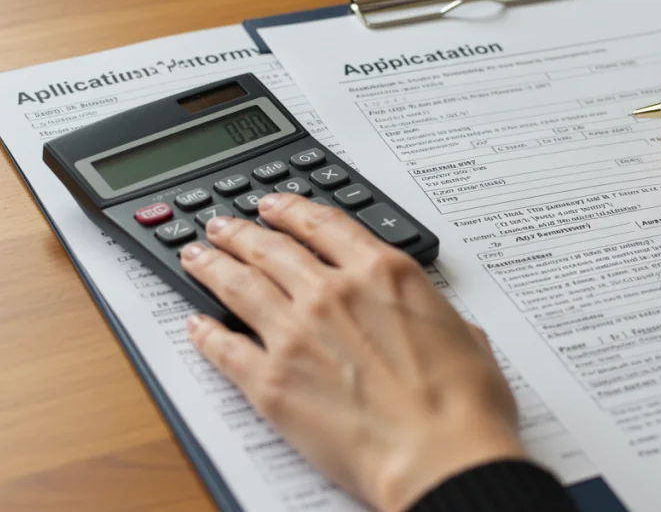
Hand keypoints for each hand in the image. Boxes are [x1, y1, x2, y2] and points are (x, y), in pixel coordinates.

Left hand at [178, 194, 523, 511]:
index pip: (323, 224)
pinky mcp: (270, 382)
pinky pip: (224, 348)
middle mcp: (333, 292)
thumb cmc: (462, 404)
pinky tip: (194, 324)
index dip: (291, 209)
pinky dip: (205, 333)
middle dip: (241, 232)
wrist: (439, 456)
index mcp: (383, 273)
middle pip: (272, 248)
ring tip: (195, 256)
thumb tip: (439, 323)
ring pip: (238, 285)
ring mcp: (295, 334)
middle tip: (222, 225)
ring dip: (211, 266)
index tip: (275, 204)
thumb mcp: (466, 336)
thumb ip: (437, 316)